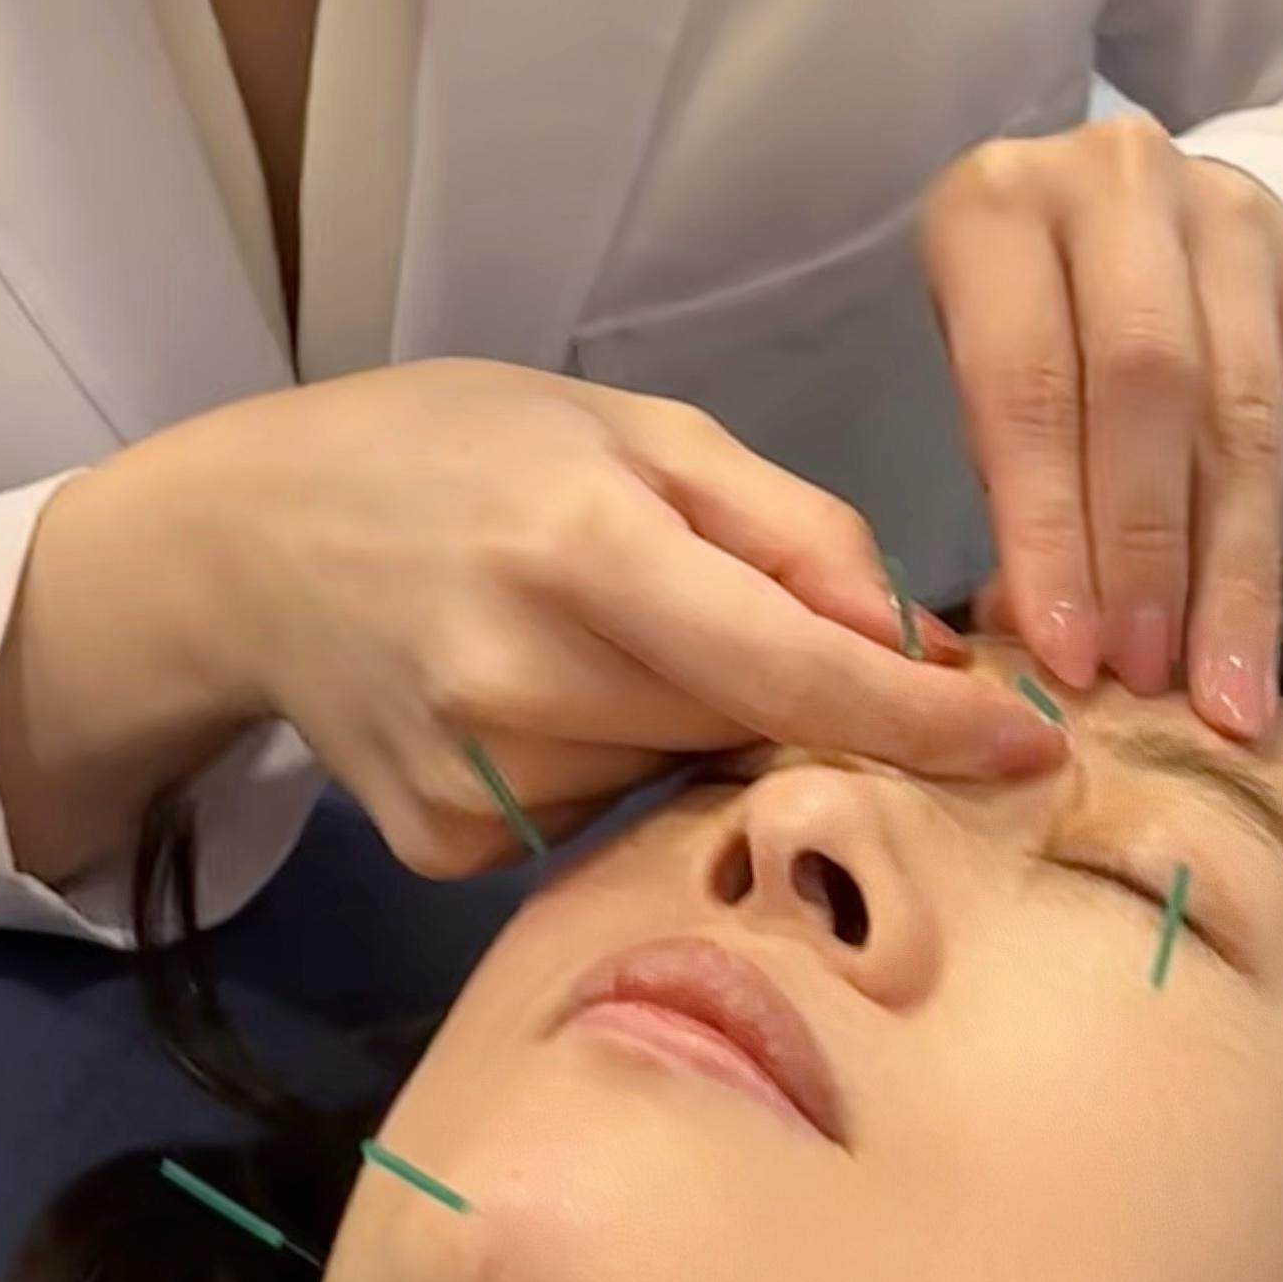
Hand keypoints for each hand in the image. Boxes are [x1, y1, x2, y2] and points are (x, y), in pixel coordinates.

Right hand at [118, 361, 1065, 877]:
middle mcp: (522, 683)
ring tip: (593, 637)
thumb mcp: (630, 427)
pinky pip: (598, 826)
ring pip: (677, 785)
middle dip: (797, 698)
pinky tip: (530, 696)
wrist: (247, 539)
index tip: (1036, 746)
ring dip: (691, 729)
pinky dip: (605, 769)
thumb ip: (784, 527)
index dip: (924, 717)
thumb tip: (916, 642)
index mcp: (580, 548)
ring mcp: (477, 786)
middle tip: (722, 611)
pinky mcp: (447, 854)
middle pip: (748, 732)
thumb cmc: (458, 449)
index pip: (791, 667)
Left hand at [922, 116, 1282, 740]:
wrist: (1082, 190)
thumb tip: (1054, 636)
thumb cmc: (1009, 297)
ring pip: (1249, 408)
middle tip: (1155, 682)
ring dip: (1245, 562)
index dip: (1050, 530)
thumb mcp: (962, 357)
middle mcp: (1121, 186)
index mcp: (998, 206)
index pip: (1028, 386)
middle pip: (1153, 390)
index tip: (1070, 656)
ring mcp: (1230, 214)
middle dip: (1153, 554)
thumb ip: (1006, 477)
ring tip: (1241, 686)